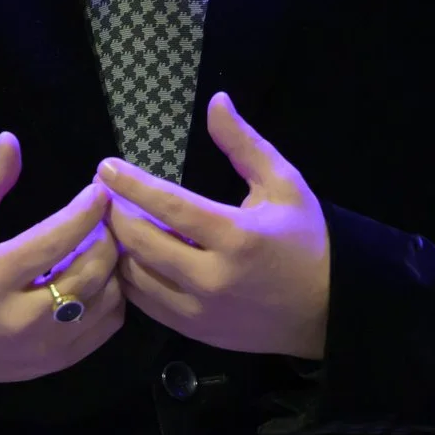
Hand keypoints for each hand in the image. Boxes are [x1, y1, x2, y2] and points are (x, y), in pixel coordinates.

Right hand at [0, 133, 128, 401]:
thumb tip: (11, 141)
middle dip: (107, 235)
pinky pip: (108, 323)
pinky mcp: (61, 361)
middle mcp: (23, 318)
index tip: (99, 188)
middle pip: (92, 270)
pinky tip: (96, 274)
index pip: (56, 240)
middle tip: (105, 214)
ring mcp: (46, 346)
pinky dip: (111, 294)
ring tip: (99, 242)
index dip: (86, 210)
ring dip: (112, 265)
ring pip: (107, 298)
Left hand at [97, 93, 330, 359]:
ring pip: (136, 278)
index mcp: (236, 236)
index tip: (105, 167)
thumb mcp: (283, 184)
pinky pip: (146, 304)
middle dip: (115, 215)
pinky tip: (132, 257)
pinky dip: (132, 278)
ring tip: (115, 224)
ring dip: (119, 249)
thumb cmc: (306, 239)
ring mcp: (201, 311)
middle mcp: (213, 277)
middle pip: (140, 243)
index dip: (131, 184)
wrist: (330, 310)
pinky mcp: (195, 332)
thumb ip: (244, 144)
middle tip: (103, 196)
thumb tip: (216, 101)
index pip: (168, 205)